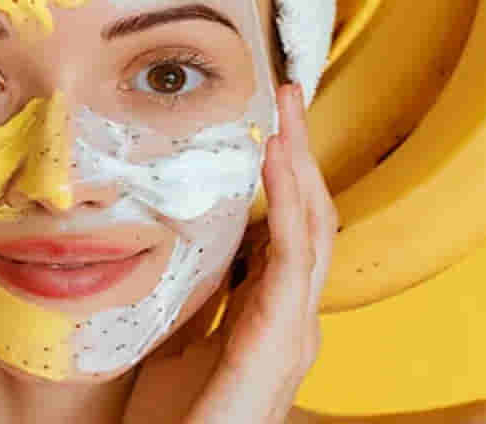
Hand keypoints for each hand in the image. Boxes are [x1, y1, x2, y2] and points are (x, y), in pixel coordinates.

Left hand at [125, 82, 338, 423]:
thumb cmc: (174, 417)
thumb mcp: (176, 337)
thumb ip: (192, 293)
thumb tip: (174, 239)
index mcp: (268, 313)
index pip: (285, 227)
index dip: (285, 173)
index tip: (268, 120)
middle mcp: (290, 316)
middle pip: (308, 217)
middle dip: (302, 153)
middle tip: (287, 95)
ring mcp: (293, 328)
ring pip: (311, 226)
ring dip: (301, 162)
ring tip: (288, 110)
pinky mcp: (281, 339)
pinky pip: (292, 255)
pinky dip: (289, 200)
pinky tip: (277, 157)